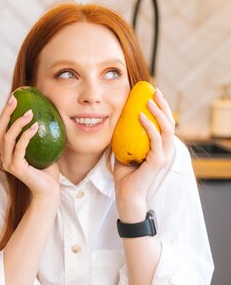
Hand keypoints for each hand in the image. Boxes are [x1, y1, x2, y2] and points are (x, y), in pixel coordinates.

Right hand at [0, 93, 59, 200]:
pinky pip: (19, 148)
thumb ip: (39, 133)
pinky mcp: (16, 168)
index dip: (5, 112)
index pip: (2, 128)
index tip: (15, 97)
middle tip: (15, 99)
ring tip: (29, 112)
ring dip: (17, 123)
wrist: (50, 190)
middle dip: (6, 113)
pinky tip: (35, 126)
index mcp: (7, 150)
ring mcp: (8, 162)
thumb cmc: (48, 169)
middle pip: (0, 130)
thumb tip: (46, 111)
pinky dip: (26, 135)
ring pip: (8, 138)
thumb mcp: (43, 147)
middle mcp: (4, 156)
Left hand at [113, 88, 175, 218]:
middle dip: (163, 104)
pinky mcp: (157, 161)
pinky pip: (155, 139)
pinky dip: (149, 126)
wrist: (125, 193)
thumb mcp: (124, 150)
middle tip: (154, 91)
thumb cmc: (124, 173)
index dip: (161, 107)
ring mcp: (163, 155)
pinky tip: (141, 116)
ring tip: (149, 100)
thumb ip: (125, 137)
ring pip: (166, 128)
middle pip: (169, 121)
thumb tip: (115, 119)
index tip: (152, 93)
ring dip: (158, 112)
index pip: (164, 122)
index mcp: (160, 146)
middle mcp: (166, 149)